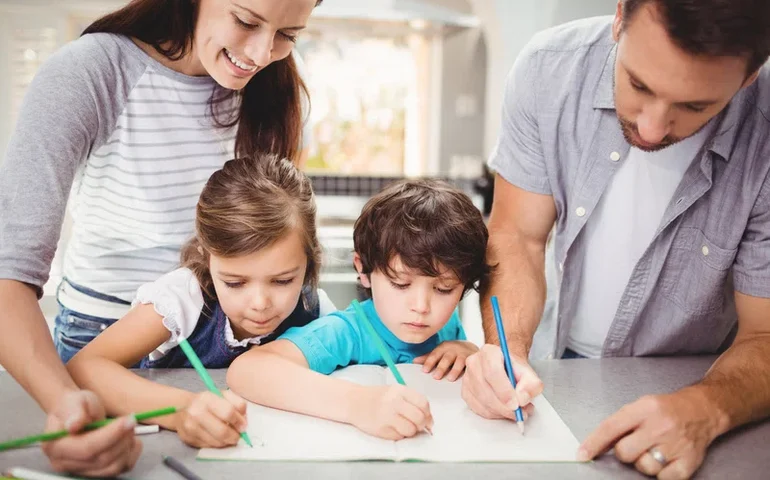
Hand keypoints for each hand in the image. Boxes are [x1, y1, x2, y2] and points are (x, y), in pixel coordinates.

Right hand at [41, 390, 141, 476]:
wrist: (78, 415)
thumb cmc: (75, 406)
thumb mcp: (75, 401)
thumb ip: (74, 412)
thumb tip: (73, 425)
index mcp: (55, 446)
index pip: (86, 448)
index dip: (110, 435)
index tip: (127, 420)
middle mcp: (65, 463)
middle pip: (101, 459)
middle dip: (121, 438)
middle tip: (131, 420)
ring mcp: (81, 470)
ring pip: (113, 467)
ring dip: (127, 446)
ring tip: (129, 427)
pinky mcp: (98, 472)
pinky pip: (121, 469)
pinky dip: (132, 454)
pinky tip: (131, 439)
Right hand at [176, 390, 247, 447]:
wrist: (182, 408)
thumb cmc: (208, 401)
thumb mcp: (223, 395)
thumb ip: (237, 404)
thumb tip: (243, 421)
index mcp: (207, 398)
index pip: (228, 412)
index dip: (239, 421)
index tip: (243, 426)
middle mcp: (196, 412)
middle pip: (222, 431)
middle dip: (234, 436)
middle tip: (238, 436)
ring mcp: (190, 427)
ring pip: (216, 442)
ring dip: (226, 441)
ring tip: (229, 436)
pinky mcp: (187, 438)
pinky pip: (209, 446)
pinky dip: (217, 444)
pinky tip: (218, 438)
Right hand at [350, 385, 432, 439]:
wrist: (354, 401)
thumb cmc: (379, 397)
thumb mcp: (396, 392)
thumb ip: (413, 403)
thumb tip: (430, 422)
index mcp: (400, 390)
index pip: (423, 403)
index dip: (428, 413)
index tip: (426, 418)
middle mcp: (394, 402)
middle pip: (419, 418)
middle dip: (421, 425)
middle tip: (416, 425)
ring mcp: (387, 416)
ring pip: (410, 430)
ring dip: (410, 431)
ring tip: (402, 426)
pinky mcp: (381, 429)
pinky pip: (399, 437)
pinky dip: (399, 435)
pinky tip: (392, 427)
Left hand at [413, 340, 478, 380]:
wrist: (469, 347)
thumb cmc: (450, 352)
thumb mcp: (439, 352)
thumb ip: (428, 357)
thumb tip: (414, 361)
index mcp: (443, 347)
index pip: (435, 354)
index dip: (429, 362)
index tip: (424, 370)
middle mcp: (453, 349)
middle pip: (446, 358)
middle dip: (441, 367)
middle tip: (436, 377)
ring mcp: (463, 353)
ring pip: (459, 361)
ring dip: (454, 370)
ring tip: (450, 379)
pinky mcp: (472, 359)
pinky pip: (470, 364)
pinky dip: (467, 370)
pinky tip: (465, 377)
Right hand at [461, 344, 540, 419]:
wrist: (506, 370)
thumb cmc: (514, 371)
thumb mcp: (530, 375)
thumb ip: (531, 385)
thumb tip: (522, 398)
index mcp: (489, 352)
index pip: (493, 371)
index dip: (504, 390)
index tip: (516, 404)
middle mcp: (474, 363)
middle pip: (486, 389)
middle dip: (504, 406)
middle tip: (519, 413)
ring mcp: (467, 378)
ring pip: (482, 401)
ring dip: (501, 412)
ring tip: (516, 411)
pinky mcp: (465, 392)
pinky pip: (478, 409)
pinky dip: (493, 414)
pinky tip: (503, 410)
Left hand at [578, 388, 723, 478]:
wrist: (703, 409)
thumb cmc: (667, 409)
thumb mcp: (641, 405)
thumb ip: (621, 423)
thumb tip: (597, 445)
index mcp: (644, 409)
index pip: (611, 427)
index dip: (593, 443)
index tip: (582, 454)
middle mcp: (659, 426)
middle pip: (625, 452)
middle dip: (626, 452)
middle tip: (636, 444)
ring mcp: (675, 444)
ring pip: (644, 467)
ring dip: (645, 463)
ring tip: (654, 450)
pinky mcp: (689, 461)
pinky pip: (664, 478)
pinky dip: (662, 474)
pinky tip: (666, 460)